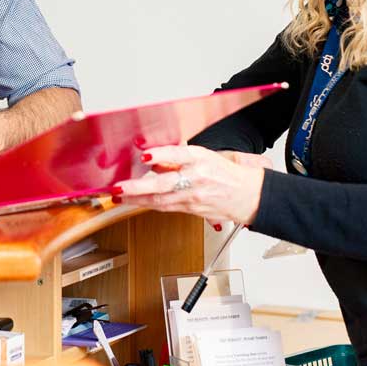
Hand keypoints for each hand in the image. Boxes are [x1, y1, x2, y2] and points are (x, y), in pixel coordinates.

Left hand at [113, 145, 264, 224]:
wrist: (248, 195)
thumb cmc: (226, 173)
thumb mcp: (204, 156)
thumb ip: (178, 156)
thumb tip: (155, 155)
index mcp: (201, 159)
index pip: (178, 154)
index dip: (160, 154)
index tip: (144, 155)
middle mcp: (196, 179)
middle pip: (164, 184)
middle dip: (137, 187)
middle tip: (118, 187)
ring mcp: (193, 197)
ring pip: (160, 200)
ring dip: (136, 199)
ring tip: (119, 196)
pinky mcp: (191, 210)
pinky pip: (165, 207)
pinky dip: (148, 204)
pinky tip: (135, 202)